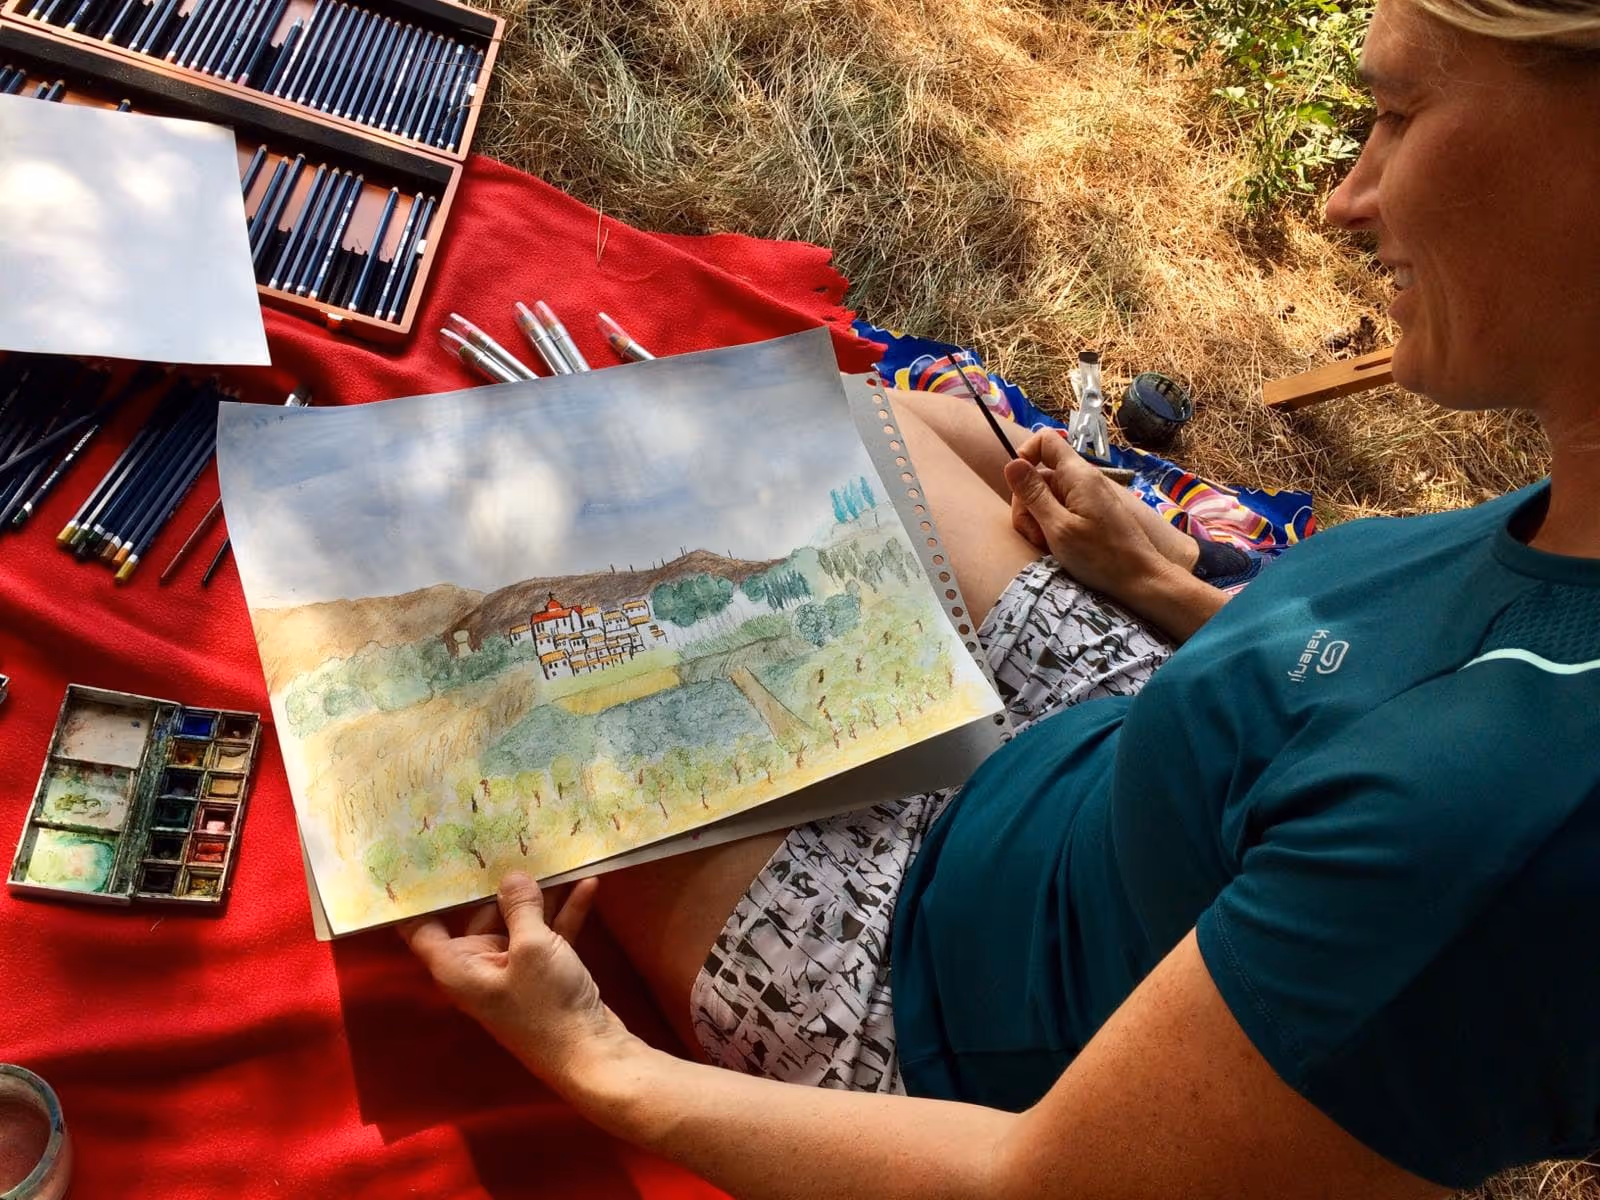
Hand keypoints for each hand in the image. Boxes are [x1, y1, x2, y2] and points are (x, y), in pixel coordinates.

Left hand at [401, 873, 627, 1086]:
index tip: (422, 859)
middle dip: (495, 882)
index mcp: (458, 966)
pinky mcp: (545, 973)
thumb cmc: (547, 1005)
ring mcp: (514, 970)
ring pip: (519, 922)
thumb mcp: (533, 947)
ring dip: (539, 895)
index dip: (420, 896)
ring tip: (549, 852)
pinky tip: (587, 883)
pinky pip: (549, 935)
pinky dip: (565, 913)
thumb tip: (511, 877)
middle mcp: (479, 966)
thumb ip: (520, 907)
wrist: (590, 1053)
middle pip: (478, 915)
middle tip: (503, 837)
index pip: (422, 928)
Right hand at [1003, 432, 1172, 598]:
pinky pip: (1060, 512)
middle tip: (1036, 535)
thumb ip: (1033, 494)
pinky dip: (1052, 529)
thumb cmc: (1101, 556)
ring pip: (1046, 498)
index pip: (1045, 440)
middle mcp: (1083, 480)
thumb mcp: (1058, 527)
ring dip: (1038, 522)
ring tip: (1048, 546)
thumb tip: (1012, 463)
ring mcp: (1087, 498)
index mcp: (1077, 475)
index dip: (1024, 455)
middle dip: (1027, 504)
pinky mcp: (1089, 514)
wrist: (1140, 579)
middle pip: (1039, 477)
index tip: (1018, 485)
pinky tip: (1058, 549)